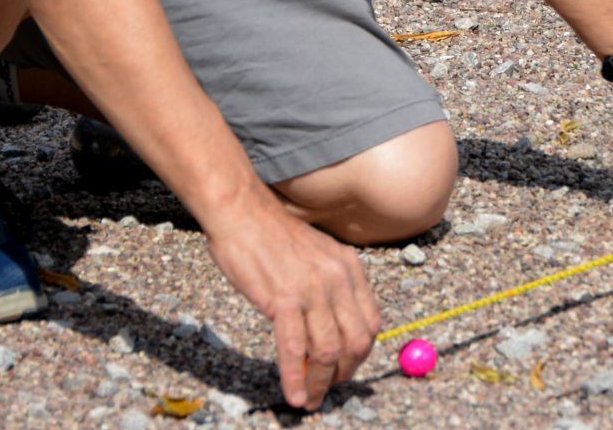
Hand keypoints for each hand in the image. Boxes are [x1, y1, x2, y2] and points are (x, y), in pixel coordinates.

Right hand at [204, 195, 380, 409]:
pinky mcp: (284, 299)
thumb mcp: (317, 255)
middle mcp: (338, 279)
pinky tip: (293, 393)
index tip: (345, 369)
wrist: (242, 212)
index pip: (371, 322)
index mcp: (350, 267)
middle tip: (326, 389)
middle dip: (344, 373)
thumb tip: (331, 326)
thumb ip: (329, 286)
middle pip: (357, 341)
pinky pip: (296, 349)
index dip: (361, 353)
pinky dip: (296, 377)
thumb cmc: (271, 235)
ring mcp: (313, 290)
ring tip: (309, 400)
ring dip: (320, 383)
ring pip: (329, 351)